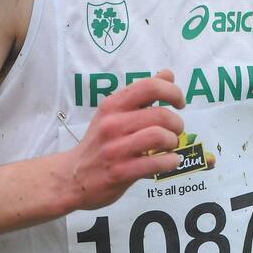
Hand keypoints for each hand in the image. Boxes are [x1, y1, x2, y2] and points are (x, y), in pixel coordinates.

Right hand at [63, 69, 185, 210]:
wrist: (72, 177)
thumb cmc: (99, 142)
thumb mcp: (113, 113)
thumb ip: (141, 95)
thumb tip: (167, 74)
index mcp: (112, 105)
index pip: (149, 87)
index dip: (173, 92)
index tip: (180, 103)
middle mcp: (112, 124)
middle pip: (161, 114)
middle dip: (177, 123)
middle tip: (174, 131)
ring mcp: (115, 149)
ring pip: (160, 137)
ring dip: (173, 142)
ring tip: (169, 146)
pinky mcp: (120, 172)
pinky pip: (156, 163)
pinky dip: (171, 162)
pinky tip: (169, 161)